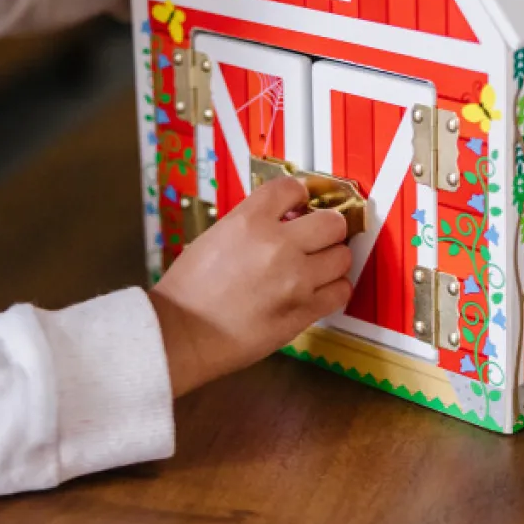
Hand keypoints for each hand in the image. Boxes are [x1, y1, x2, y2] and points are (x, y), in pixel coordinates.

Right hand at [148, 178, 351, 396]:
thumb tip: (286, 220)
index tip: (299, 203)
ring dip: (332, 258)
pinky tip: (320, 289)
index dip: (298, 193)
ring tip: (317, 265)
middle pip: (332, 221)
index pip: (291, 188)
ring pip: (342, 256)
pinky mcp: (304, 311)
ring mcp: (296, 280)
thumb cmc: (190, 290)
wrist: (182, 334)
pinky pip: (341, 291)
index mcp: (249, 222)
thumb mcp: (216, 236)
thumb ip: (254, 223)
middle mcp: (278, 246)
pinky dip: (335, 288)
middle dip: (326, 226)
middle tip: (317, 235)